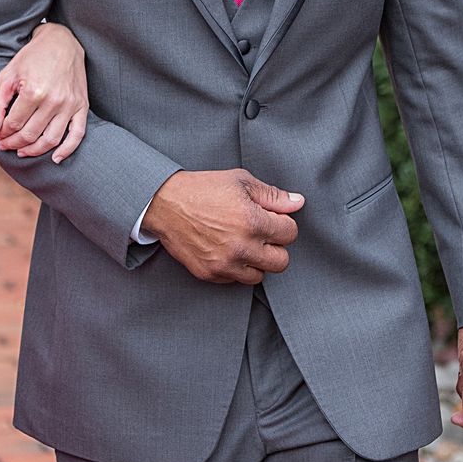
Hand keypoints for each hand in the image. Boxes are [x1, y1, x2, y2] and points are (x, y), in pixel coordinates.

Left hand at [0, 21, 88, 161]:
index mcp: (33, 91)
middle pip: (30, 135)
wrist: (61, 42)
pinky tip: (55, 158)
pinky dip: (67, 150)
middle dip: (14, 143)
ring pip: (51, 139)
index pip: (14, 124)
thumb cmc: (31, 57)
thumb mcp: (7, 75)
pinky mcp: (82, 105)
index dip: (2, 133)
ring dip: (34, 150)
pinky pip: (78, 134)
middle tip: (6, 144)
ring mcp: (70, 104)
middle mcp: (54, 100)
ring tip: (22, 151)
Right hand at [142, 168, 302, 283]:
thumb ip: (272, 195)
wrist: (164, 204)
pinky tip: (227, 249)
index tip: (271, 218)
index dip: (283, 223)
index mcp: (252, 221)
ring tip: (244, 243)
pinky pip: (236, 280)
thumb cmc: (202, 189)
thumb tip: (298, 202)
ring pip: (260, 275)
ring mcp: (225, 264)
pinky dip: (236, 268)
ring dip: (257, 261)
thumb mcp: (240, 181)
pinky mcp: (210, 274)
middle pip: (281, 261)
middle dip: (275, 246)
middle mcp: (241, 247)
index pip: (290, 234)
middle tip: (261, 234)